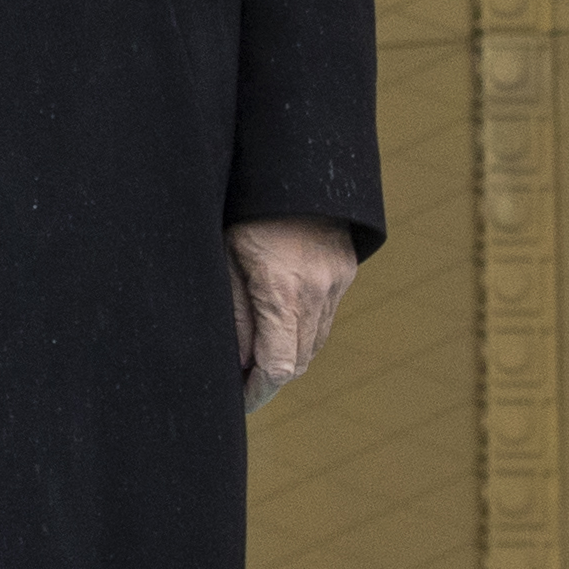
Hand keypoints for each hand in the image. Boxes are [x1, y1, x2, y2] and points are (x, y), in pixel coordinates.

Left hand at [227, 216, 356, 411]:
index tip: (238, 403)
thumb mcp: (223, 256)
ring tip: (255, 360)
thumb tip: (237, 362)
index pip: (277, 366)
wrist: (292, 165)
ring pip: (315, 343)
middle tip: (242, 386)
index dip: (257, 392)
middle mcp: (318, 292)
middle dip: (270, 379)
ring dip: (288, 357)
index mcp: (283, 291)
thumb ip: (233, 311)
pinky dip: (303, 332)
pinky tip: (278, 328)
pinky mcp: (345, 271)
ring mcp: (337, 282)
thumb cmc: (244, 209)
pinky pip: (325, 318)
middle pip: (299, 361)